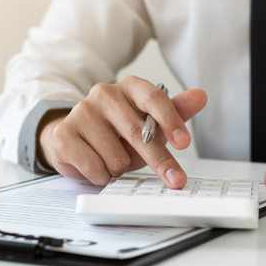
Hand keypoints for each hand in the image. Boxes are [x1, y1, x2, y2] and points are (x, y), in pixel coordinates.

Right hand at [39, 76, 207, 188]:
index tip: (184, 142)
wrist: (74, 138)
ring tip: (115, 161)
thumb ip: (175, 111)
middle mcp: (104, 94)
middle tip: (175, 178)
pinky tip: (98, 166)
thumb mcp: (149, 122)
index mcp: (129, 87)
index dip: (171, 121)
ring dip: (121, 168)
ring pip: (116, 156)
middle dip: (159, 160)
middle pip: (138, 132)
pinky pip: (94, 167)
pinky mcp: (64, 135)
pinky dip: (102, 176)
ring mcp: (81, 112)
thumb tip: (200, 96)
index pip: (154, 98)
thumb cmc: (117, 131)